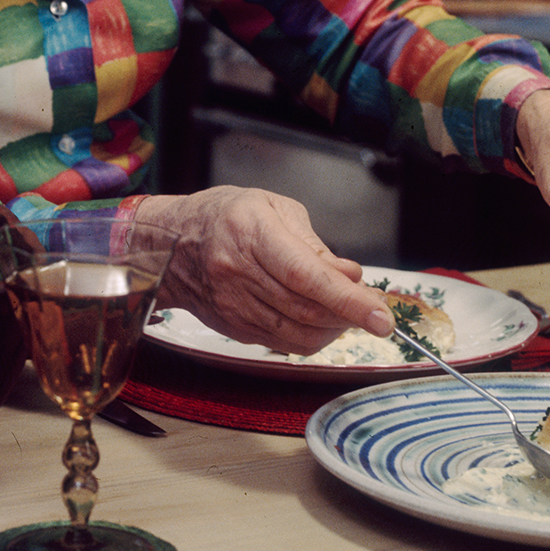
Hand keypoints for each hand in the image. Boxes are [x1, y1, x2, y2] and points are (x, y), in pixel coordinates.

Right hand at [135, 187, 393, 353]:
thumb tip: (350, 275)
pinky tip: (321, 319)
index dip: (348, 299)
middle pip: (306, 310)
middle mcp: (238, 273)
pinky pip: (283, 343)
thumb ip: (314, 244)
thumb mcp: (272, 207)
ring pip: (298, 334)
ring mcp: (234, 306)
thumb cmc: (225, 215)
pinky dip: (311, 336)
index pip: (306, 276)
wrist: (169, 244)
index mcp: (251, 232)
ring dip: (334, 329)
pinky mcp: (234, 328)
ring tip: (348, 312)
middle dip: (350, 317)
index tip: (381, 315)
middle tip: (376, 312)